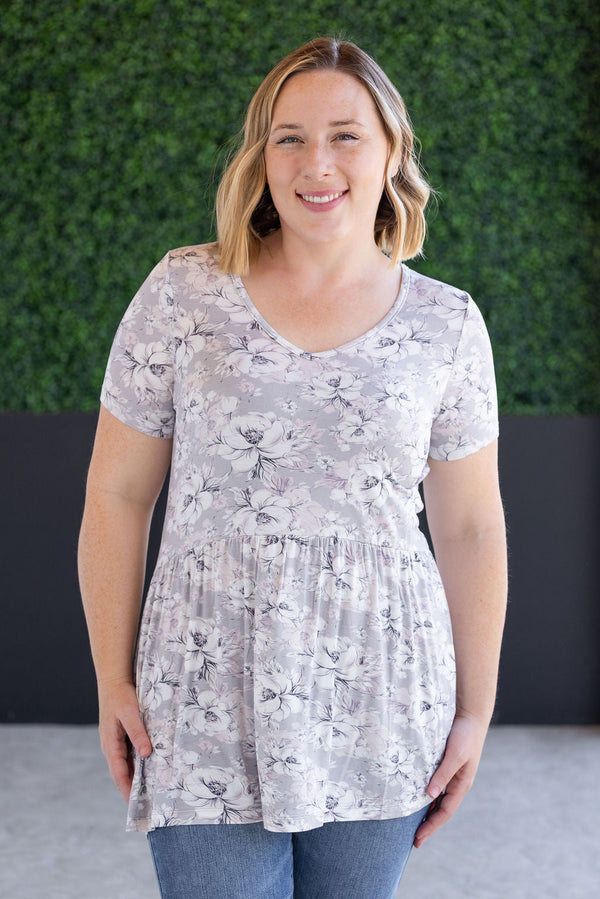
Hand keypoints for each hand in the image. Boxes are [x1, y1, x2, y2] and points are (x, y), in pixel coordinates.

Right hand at [98, 680, 151, 801]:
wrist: (114, 679)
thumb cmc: (121, 696)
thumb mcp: (131, 714)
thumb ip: (138, 733)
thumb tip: (146, 754)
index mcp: (110, 744)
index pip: (119, 774)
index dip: (127, 790)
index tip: (135, 805)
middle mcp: (111, 745)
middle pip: (122, 772)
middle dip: (132, 787)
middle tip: (146, 803)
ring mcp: (115, 741)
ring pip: (126, 763)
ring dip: (136, 775)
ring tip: (149, 789)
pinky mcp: (121, 734)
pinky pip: (129, 753)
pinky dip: (137, 762)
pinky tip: (148, 765)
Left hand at [413, 712, 488, 847]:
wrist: (470, 716)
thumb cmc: (465, 735)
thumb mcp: (454, 755)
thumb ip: (443, 774)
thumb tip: (430, 795)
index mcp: (461, 784)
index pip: (444, 812)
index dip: (431, 826)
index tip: (418, 839)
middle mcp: (457, 783)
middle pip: (441, 810)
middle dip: (429, 825)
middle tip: (414, 840)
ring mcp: (452, 776)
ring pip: (438, 800)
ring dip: (427, 813)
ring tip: (413, 825)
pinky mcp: (445, 766)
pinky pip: (435, 787)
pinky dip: (427, 797)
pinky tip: (417, 799)